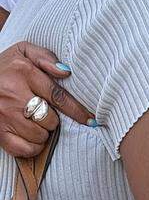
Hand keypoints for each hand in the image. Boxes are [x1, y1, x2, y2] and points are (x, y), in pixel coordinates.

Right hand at [0, 42, 94, 156]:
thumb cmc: (4, 65)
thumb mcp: (23, 51)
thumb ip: (46, 57)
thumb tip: (66, 72)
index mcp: (23, 73)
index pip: (58, 95)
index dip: (77, 110)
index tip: (90, 119)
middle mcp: (13, 95)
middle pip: (50, 119)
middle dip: (54, 119)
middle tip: (47, 113)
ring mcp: (3, 115)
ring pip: (38, 134)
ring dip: (44, 133)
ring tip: (37, 123)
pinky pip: (22, 148)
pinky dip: (32, 148)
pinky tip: (32, 139)